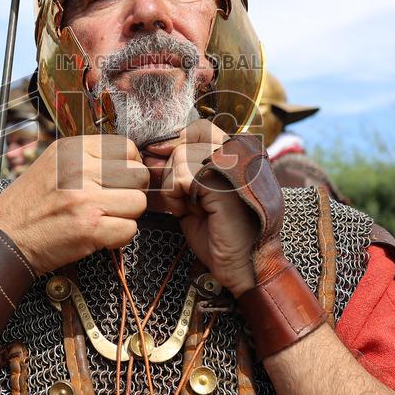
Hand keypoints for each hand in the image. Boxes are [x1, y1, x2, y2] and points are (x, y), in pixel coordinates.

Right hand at [0, 135, 148, 273]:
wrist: (4, 237)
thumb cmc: (28, 204)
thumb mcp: (54, 164)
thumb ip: (88, 159)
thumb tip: (129, 162)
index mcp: (73, 149)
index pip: (127, 147)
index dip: (129, 166)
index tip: (119, 180)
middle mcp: (81, 169)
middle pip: (138, 175)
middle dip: (130, 191)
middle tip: (111, 203)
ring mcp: (86, 198)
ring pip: (138, 203)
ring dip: (125, 216)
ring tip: (102, 219)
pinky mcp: (90, 228)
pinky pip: (130, 230)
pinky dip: (118, 238)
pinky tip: (98, 235)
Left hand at [142, 119, 259, 296]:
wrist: (242, 264)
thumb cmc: (220, 233)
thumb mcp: (197, 194)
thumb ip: (182, 170)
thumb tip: (153, 151)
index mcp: (237, 155)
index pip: (199, 130)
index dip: (176, 142)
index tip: (159, 156)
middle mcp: (240, 155)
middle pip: (187, 141)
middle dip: (172, 167)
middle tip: (180, 196)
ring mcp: (234, 166)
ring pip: (181, 157)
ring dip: (174, 185)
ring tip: (189, 206)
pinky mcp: (223, 181)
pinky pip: (182, 177)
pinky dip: (176, 196)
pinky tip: (190, 211)